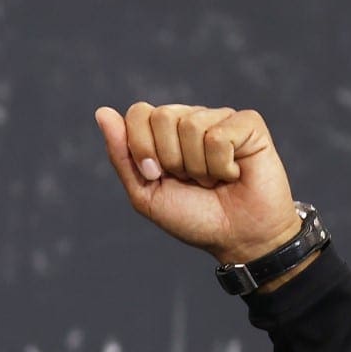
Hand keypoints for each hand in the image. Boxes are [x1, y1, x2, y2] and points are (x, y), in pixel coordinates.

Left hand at [94, 102, 300, 265]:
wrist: (236, 239)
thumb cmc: (194, 218)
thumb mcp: (146, 194)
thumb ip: (122, 155)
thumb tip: (102, 112)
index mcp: (164, 133)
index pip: (138, 113)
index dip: (143, 148)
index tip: (157, 175)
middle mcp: (191, 119)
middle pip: (161, 116)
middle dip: (170, 159)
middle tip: (190, 180)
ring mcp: (220, 118)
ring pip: (190, 125)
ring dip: (198, 167)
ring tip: (213, 180)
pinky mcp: (248, 124)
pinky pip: (219, 134)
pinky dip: (221, 165)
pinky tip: (233, 173)